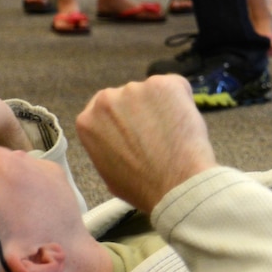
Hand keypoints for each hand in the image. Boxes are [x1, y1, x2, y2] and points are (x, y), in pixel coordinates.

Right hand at [75, 76, 217, 211]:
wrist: (175, 185)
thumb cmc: (142, 187)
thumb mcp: (106, 169)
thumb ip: (106, 144)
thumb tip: (116, 139)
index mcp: (87, 120)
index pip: (106, 111)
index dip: (125, 121)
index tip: (136, 132)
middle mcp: (106, 99)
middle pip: (128, 98)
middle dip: (142, 112)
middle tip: (158, 135)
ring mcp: (135, 89)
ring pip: (152, 93)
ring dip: (162, 107)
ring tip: (172, 134)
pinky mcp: (165, 84)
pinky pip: (176, 87)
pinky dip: (183, 101)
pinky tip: (183, 124)